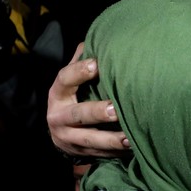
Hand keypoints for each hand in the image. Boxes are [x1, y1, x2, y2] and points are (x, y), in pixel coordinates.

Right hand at [47, 42, 128, 157]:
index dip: (79, 72)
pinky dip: (116, 152)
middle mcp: (58, 116)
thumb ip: (81, 61)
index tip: (97, 64)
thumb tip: (99, 36)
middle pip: (78, 114)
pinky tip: (133, 148)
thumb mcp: (71, 80)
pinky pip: (99, 154)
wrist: (60, 133)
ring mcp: (68, 137)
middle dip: (97, 112)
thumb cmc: (73, 97)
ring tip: (130, 137)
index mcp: (57, 94)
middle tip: (116, 109)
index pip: (64, 79)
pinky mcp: (78, 153)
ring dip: (111, 139)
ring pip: (90, 140)